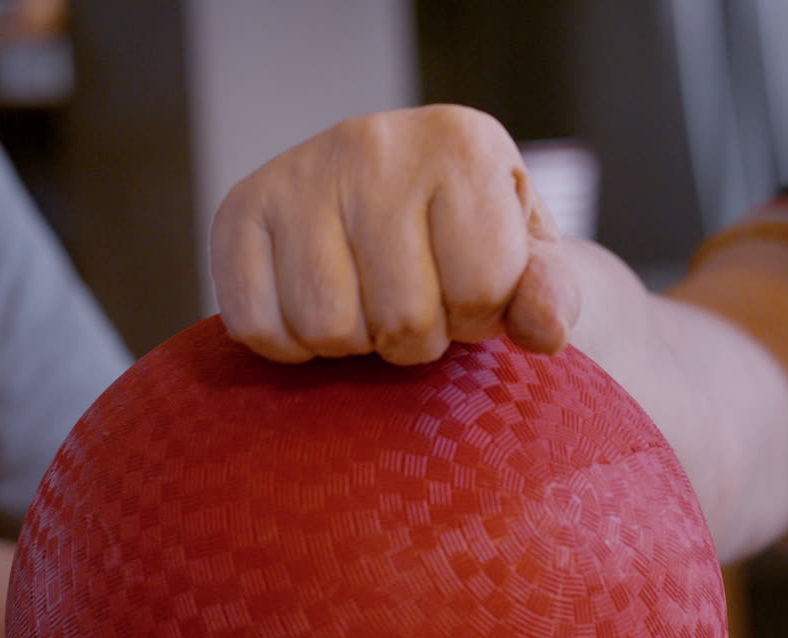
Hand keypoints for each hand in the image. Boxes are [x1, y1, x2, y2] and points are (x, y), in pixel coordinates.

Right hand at [210, 104, 579, 364]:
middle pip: (402, 320)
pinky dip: (289, 344)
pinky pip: (258, 326)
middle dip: (416, 338)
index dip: (480, 317)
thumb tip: (546, 332)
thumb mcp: (526, 255)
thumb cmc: (470, 233)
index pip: (481, 291)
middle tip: (413, 299)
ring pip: (328, 329)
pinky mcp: (239, 209)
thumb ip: (549, 293)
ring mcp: (299, 173)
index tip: (469, 288)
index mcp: (461, 144)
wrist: (395, 191)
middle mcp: (374, 142)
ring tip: (366, 301)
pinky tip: (314, 306)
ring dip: (354, 343)